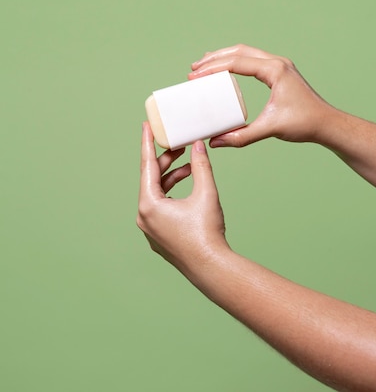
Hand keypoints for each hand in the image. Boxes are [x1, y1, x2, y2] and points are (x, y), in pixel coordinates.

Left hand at [137, 122, 227, 273]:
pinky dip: (172, 194)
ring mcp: (150, 229)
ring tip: (190, 166)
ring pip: (157, 194)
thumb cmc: (207, 232)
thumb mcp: (205, 192)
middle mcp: (144, 217)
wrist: (212, 268)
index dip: (147, 143)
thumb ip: (200, 166)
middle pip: (151, 180)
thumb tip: (198, 145)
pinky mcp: (159, 237)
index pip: (147, 166)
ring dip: (172, 177)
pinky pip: (160, 208)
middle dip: (166, 161)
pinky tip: (188, 187)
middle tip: (178, 144)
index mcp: (149, 205)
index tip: (145, 126)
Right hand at [189, 44, 331, 146]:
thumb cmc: (304, 123)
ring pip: (246, 53)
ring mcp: (279, 65)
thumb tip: (215, 142)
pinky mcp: (280, 72)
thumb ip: (241, 137)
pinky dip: (236, 61)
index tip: (195, 76)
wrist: (327, 123)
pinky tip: (226, 69)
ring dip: (224, 57)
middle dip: (214, 58)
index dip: (213, 68)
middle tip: (194, 69)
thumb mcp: (270, 129)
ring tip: (204, 65)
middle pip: (239, 52)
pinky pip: (253, 60)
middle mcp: (277, 62)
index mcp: (275, 70)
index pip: (237, 63)